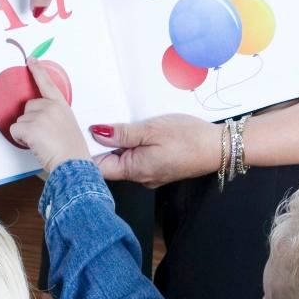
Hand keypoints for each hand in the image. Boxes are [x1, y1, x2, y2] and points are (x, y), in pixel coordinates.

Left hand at [9, 57, 89, 172]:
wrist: (73, 164)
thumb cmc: (72, 150)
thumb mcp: (67, 125)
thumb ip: (54, 115)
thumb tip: (39, 118)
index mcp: (61, 105)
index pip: (48, 84)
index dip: (38, 71)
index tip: (31, 60)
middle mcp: (51, 106)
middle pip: (28, 107)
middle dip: (31, 121)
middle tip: (44, 136)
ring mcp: (40, 115)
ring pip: (20, 120)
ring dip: (26, 132)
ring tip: (42, 142)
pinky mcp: (30, 126)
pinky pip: (14, 130)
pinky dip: (20, 139)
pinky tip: (34, 145)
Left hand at [90, 115, 221, 187]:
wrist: (219, 148)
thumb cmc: (189, 138)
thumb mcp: (151, 129)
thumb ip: (122, 133)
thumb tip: (96, 133)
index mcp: (134, 170)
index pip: (97, 168)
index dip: (86, 151)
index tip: (79, 133)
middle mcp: (140, 177)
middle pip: (110, 163)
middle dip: (102, 144)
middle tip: (97, 120)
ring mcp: (150, 175)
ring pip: (125, 160)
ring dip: (120, 143)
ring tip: (118, 122)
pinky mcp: (160, 168)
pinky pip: (139, 158)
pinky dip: (134, 145)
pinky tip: (138, 132)